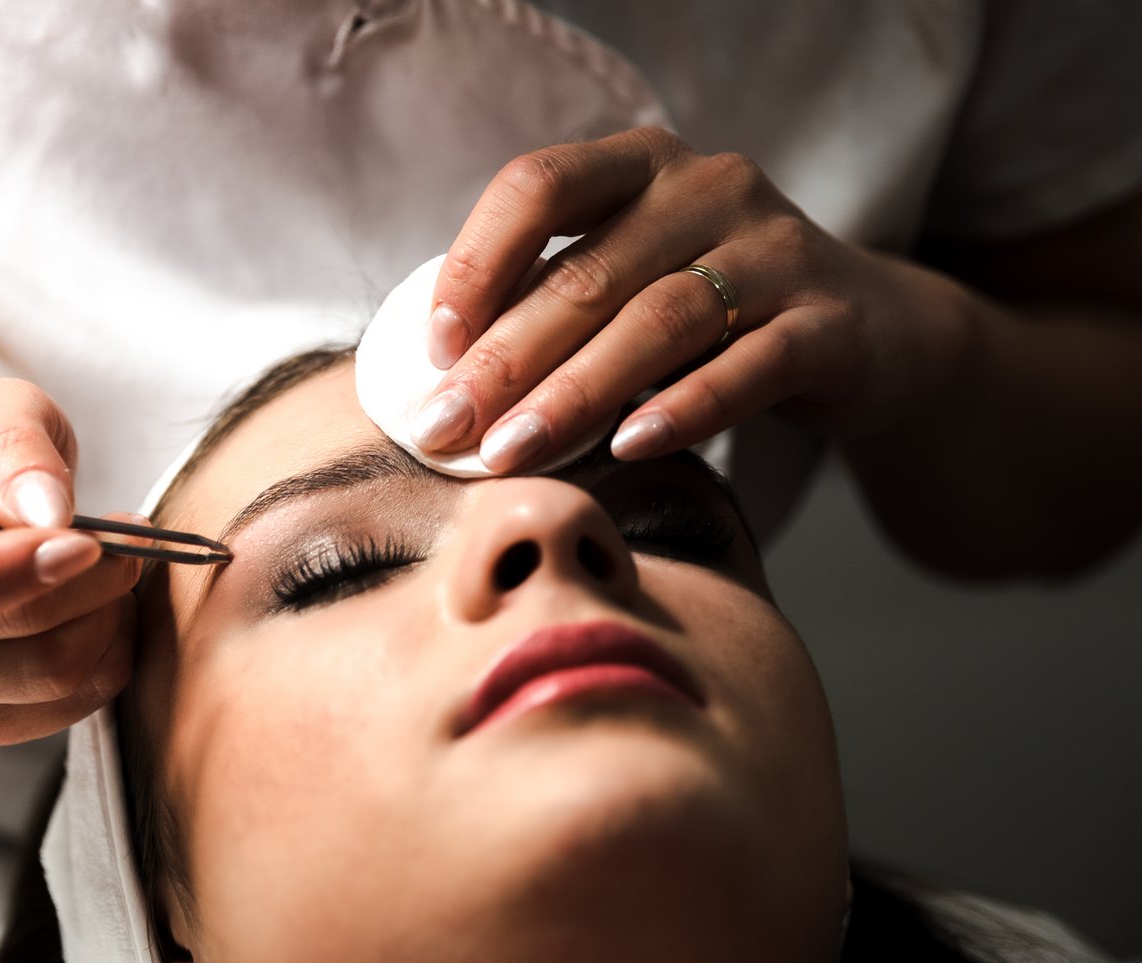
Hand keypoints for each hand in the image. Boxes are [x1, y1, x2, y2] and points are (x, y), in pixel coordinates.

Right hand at [0, 379, 142, 746]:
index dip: (3, 572)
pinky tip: (102, 609)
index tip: (84, 542)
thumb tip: (46, 514)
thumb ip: (11, 446)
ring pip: (46, 677)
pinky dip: (111, 654)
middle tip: (125, 534)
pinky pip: (69, 706)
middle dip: (88, 579)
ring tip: (111, 566)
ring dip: (107, 615)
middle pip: (0, 632)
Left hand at [416, 127, 966, 470]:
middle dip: (505, 360)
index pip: (538, 185)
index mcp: (641, 165)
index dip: (477, 262)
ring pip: (660, 321)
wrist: (871, 334)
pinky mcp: (830, 324)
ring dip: (575, 394)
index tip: (436, 346)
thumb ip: (554, 301)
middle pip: (588, 274)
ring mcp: (777, 250)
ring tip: (513, 453)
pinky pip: (750, 366)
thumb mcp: (630, 281)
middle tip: (445, 430)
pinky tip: (628, 447)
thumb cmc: (712, 315)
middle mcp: (709, 187)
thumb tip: (441, 381)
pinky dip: (684, 408)